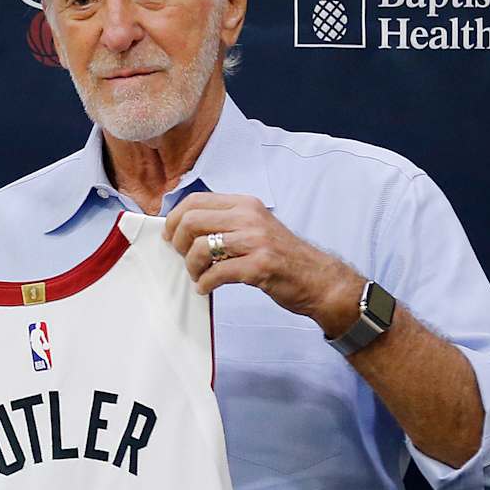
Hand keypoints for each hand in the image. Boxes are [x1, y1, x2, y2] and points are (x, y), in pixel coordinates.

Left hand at [163, 193, 362, 336]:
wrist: (318, 278)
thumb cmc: (282, 256)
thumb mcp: (254, 226)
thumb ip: (225, 222)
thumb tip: (183, 226)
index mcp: (245, 204)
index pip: (195, 200)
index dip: (174, 219)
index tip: (170, 237)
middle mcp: (249, 217)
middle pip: (191, 221)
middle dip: (179, 243)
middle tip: (184, 258)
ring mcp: (255, 241)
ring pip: (200, 248)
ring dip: (192, 267)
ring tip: (198, 276)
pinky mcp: (259, 266)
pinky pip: (216, 273)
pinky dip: (204, 284)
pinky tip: (206, 288)